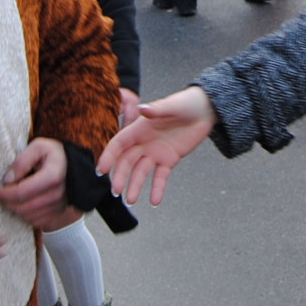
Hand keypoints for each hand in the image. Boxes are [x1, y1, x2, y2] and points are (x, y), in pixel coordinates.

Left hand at [0, 137, 74, 230]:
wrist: (74, 166)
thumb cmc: (54, 154)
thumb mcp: (38, 147)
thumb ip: (22, 161)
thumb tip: (7, 180)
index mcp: (52, 176)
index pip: (21, 192)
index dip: (3, 193)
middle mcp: (57, 195)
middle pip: (22, 207)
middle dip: (6, 202)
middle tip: (0, 194)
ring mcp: (58, 207)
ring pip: (27, 216)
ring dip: (14, 209)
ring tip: (10, 197)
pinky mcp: (57, 215)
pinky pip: (34, 221)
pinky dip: (24, 214)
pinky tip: (22, 203)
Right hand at [98, 87, 217, 206]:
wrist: (204, 110)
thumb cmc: (185, 103)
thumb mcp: (172, 105)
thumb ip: (157, 109)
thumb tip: (142, 109)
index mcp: (139, 128)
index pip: (119, 144)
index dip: (109, 156)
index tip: (101, 170)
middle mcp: (144, 142)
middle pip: (127, 161)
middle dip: (120, 176)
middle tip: (116, 191)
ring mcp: (156, 152)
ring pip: (141, 172)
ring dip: (135, 186)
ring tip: (131, 201)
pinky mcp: (169, 160)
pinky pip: (161, 177)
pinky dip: (157, 189)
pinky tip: (154, 201)